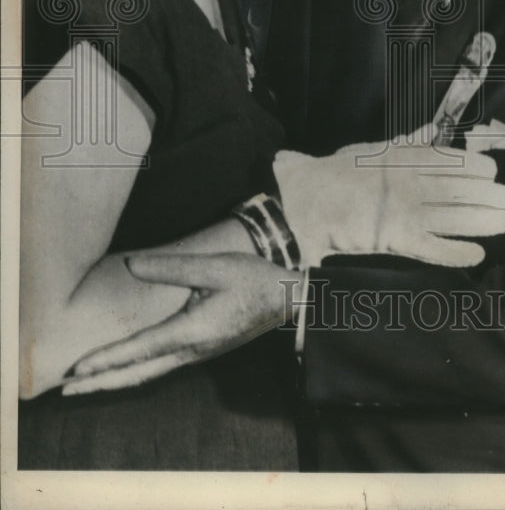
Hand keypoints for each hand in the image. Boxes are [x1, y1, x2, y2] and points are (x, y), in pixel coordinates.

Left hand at [61, 252, 299, 395]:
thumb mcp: (214, 267)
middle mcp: (190, 350)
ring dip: (116, 379)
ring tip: (88, 383)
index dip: (106, 359)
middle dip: (101, 382)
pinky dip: (135, 372)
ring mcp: (197, 354)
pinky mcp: (202, 349)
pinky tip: (127, 368)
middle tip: (67, 390)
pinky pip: (160, 367)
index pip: (140, 350)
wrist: (286, 300)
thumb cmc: (253, 281)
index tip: (78, 369)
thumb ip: (171, 267)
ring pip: (148, 374)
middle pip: (138, 373)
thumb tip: (131, 265)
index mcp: (191, 332)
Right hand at [273, 125, 504, 267]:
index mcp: (406, 157)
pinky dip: (459, 253)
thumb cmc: (339, 172)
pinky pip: (435, 249)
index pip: (455, 159)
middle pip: (464, 188)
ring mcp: (405, 211)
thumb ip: (408, 142)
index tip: (493, 172)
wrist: (306, 201)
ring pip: (457, 217)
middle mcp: (411, 182)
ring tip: (503, 222)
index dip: (480, 167)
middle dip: (492, 194)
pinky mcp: (397, 240)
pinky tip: (477, 254)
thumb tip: (431, 130)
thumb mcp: (375, 149)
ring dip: (485, 220)